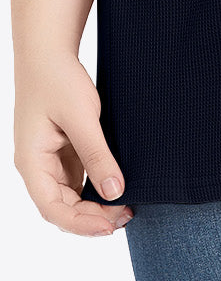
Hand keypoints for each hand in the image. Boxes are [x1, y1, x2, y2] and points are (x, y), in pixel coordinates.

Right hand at [13, 52, 133, 235]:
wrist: (49, 54)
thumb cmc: (58, 80)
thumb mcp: (82, 118)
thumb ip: (97, 156)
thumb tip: (114, 192)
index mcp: (32, 163)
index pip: (53, 208)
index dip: (81, 224)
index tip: (111, 226)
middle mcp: (37, 168)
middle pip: (62, 208)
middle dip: (93, 218)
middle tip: (127, 216)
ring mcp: (50, 162)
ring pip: (71, 198)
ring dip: (95, 207)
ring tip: (126, 208)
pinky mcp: (63, 153)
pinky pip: (78, 182)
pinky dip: (96, 190)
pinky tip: (117, 189)